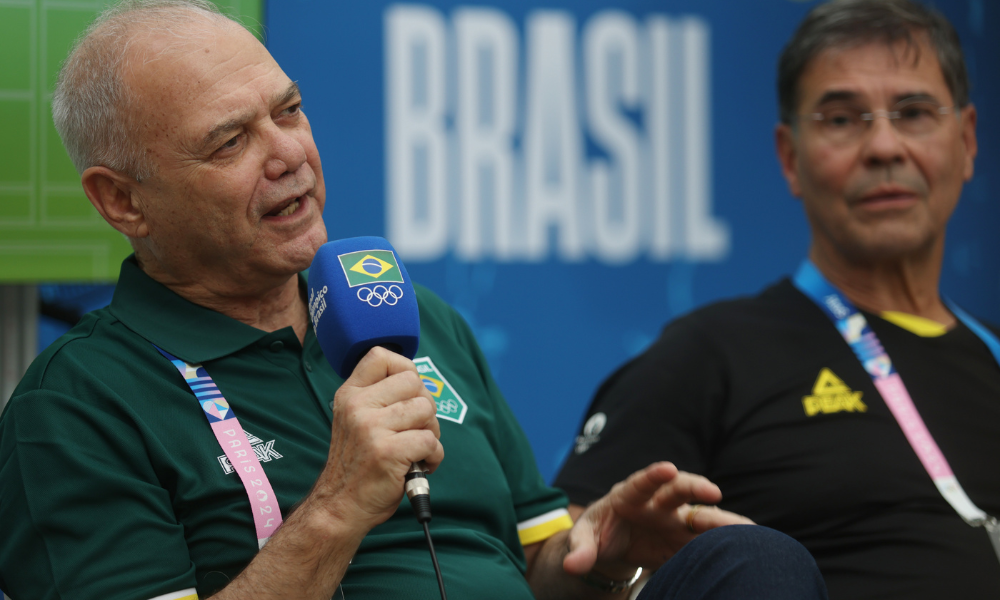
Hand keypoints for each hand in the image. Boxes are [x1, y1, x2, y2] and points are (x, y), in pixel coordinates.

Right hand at [312, 347, 443, 529]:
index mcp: (350, 394)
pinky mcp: (388, 451)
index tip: (407, 393)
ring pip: (426, 410)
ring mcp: (371, 428)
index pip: (381, 355)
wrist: (341, 506)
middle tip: (416, 429)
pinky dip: (434, 456)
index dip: (405, 369)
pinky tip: (420, 465)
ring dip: (432, 432)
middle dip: (425, 406)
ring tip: (417, 449)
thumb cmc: (358, 464)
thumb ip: (379, 398)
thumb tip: (418, 382)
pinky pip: (431, 440)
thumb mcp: (355, 420)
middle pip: (414, 382)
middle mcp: (358, 406)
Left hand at [563, 462, 752, 577]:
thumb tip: (572, 565)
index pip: (641, 482)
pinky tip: (752, 542)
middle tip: (711, 492)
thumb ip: (580, 549)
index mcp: (629, 495)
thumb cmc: (598, 533)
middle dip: (694, 488)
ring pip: (701, 514)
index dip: (653, 475)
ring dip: (720, 519)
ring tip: (744, 527)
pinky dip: (729, 539)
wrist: (613, 544)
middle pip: (678, 490)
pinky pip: (710, 538)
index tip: (668, 469)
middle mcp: (658, 503)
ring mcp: (676, 520)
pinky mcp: (688, 538)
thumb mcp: (584, 538)